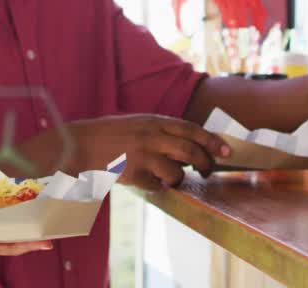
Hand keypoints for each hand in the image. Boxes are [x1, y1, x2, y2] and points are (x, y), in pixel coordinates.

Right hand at [71, 114, 229, 189]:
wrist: (80, 144)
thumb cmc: (111, 134)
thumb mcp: (138, 124)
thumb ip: (161, 132)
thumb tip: (189, 147)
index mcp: (153, 121)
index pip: (191, 129)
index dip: (212, 140)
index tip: (226, 152)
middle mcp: (151, 136)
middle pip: (190, 151)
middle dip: (204, 163)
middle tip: (207, 170)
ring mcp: (142, 156)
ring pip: (176, 172)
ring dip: (179, 178)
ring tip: (170, 177)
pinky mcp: (133, 175)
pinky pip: (157, 186)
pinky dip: (158, 187)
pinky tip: (149, 182)